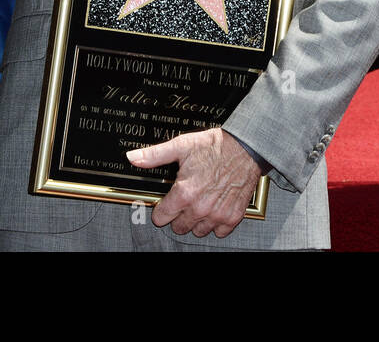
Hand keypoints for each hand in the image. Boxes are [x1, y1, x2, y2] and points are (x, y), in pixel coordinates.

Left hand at [127, 128, 260, 237]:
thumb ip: (154, 155)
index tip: (166, 202)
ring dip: (196, 221)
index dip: (161, 209)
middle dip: (179, 215)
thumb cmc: (215, 146)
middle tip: (185, 200)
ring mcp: (217, 214)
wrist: (246, 148)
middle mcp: (200, 207)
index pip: (161, 218)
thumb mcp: (181, 146)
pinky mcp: (232, 217)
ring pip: (198, 231)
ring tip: (200, 204)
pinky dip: (216, 223)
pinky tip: (215, 208)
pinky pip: (219, 232)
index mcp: (184, 193)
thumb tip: (133, 158)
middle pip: (179, 227)